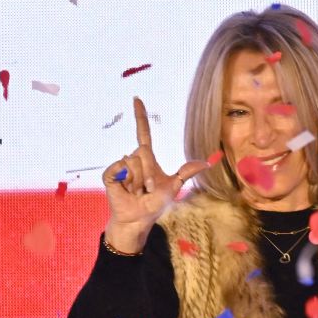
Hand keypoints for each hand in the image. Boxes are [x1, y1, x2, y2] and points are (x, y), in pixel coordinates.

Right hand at [101, 97, 208, 252]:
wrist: (138, 219)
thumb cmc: (154, 204)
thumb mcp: (174, 187)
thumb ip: (187, 172)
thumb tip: (208, 162)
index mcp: (146, 158)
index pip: (143, 132)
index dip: (140, 116)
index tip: (136, 98)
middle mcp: (133, 159)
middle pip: (143, 152)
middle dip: (149, 174)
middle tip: (148, 189)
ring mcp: (120, 166)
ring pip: (133, 162)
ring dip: (139, 181)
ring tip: (137, 192)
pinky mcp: (110, 175)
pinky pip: (120, 168)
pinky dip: (127, 180)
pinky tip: (126, 189)